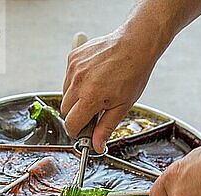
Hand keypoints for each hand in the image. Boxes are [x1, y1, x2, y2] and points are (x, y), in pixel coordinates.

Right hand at [61, 30, 155, 152]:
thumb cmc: (133, 74)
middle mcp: (78, 82)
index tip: (84, 132)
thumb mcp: (122, 106)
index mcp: (91, 97)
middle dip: (76, 115)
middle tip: (93, 112)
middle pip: (65, 110)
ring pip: (65, 95)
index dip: (77, 132)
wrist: (135, 44)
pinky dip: (76, 83)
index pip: (71, 124)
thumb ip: (105, 128)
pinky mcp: (73, 57)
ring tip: (95, 93)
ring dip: (75, 99)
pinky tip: (92, 79)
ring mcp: (74, 68)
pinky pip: (67, 78)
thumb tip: (96, 146)